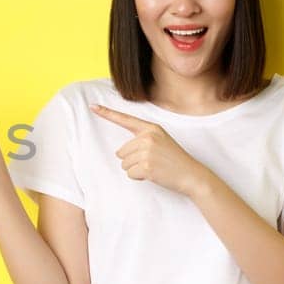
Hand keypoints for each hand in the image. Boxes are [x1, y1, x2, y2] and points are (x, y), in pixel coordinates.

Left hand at [90, 104, 214, 196]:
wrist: (191, 174)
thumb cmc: (173, 159)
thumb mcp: (160, 140)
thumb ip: (142, 139)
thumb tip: (119, 152)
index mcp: (151, 128)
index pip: (125, 120)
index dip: (107, 113)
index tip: (92, 106)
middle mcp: (148, 137)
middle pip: (121, 152)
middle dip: (132, 160)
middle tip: (152, 161)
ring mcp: (147, 151)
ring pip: (124, 164)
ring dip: (135, 169)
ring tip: (153, 167)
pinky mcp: (147, 166)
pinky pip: (130, 174)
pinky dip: (139, 177)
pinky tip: (153, 174)